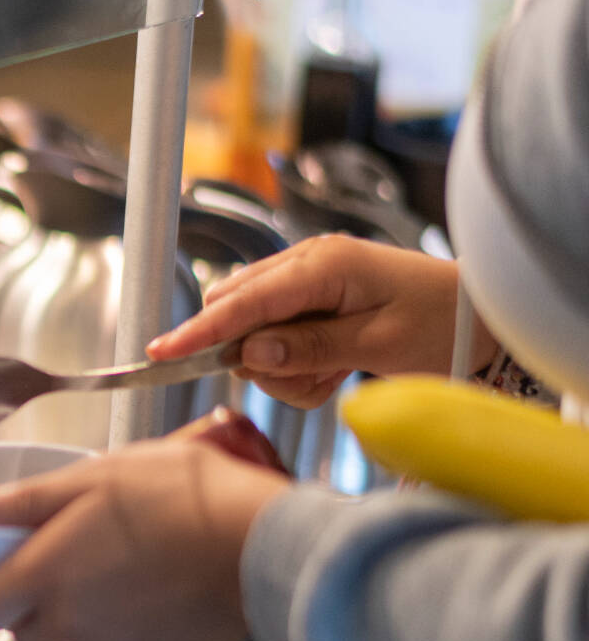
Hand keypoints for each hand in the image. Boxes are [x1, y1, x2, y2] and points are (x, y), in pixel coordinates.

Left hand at [0, 436, 291, 640]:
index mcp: (44, 576)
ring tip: (127, 559)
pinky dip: (130, 620)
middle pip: (22, 631)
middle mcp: (71, 622)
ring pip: (76, 635)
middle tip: (65, 557)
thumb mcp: (96, 476)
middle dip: (32, 602)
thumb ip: (23, 502)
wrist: (266, 545)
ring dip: (85, 607)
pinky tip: (160, 582)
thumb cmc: (182, 497)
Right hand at [147, 234, 494, 408]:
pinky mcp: (309, 297)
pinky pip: (272, 336)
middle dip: (255, 356)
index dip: (201, 331)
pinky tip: (333, 367)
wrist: (478, 313)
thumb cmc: (440, 322)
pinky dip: (293, 364)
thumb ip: (311, 348)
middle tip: (313, 378)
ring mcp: (306, 277)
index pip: (245, 302)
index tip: (161, 353)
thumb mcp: (379, 345)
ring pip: (251, 330)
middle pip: (237, 312)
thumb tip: (251, 354)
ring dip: (281, 367)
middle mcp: (307, 262)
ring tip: (333, 375)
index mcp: (323, 265)